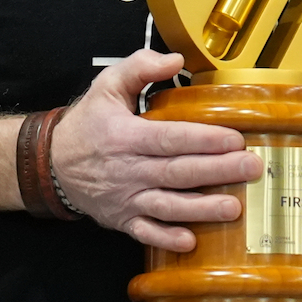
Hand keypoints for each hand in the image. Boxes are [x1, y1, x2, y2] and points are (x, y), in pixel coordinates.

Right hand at [47, 50, 263, 250]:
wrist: (51, 164)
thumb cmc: (87, 123)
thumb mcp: (106, 85)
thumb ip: (140, 67)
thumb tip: (175, 60)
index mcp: (126, 135)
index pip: (170, 138)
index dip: (204, 140)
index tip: (235, 139)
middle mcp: (128, 170)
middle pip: (178, 172)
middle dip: (218, 171)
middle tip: (251, 168)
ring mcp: (126, 198)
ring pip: (168, 206)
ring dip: (202, 209)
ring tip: (234, 208)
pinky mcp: (123, 219)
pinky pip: (145, 233)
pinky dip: (166, 239)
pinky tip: (191, 241)